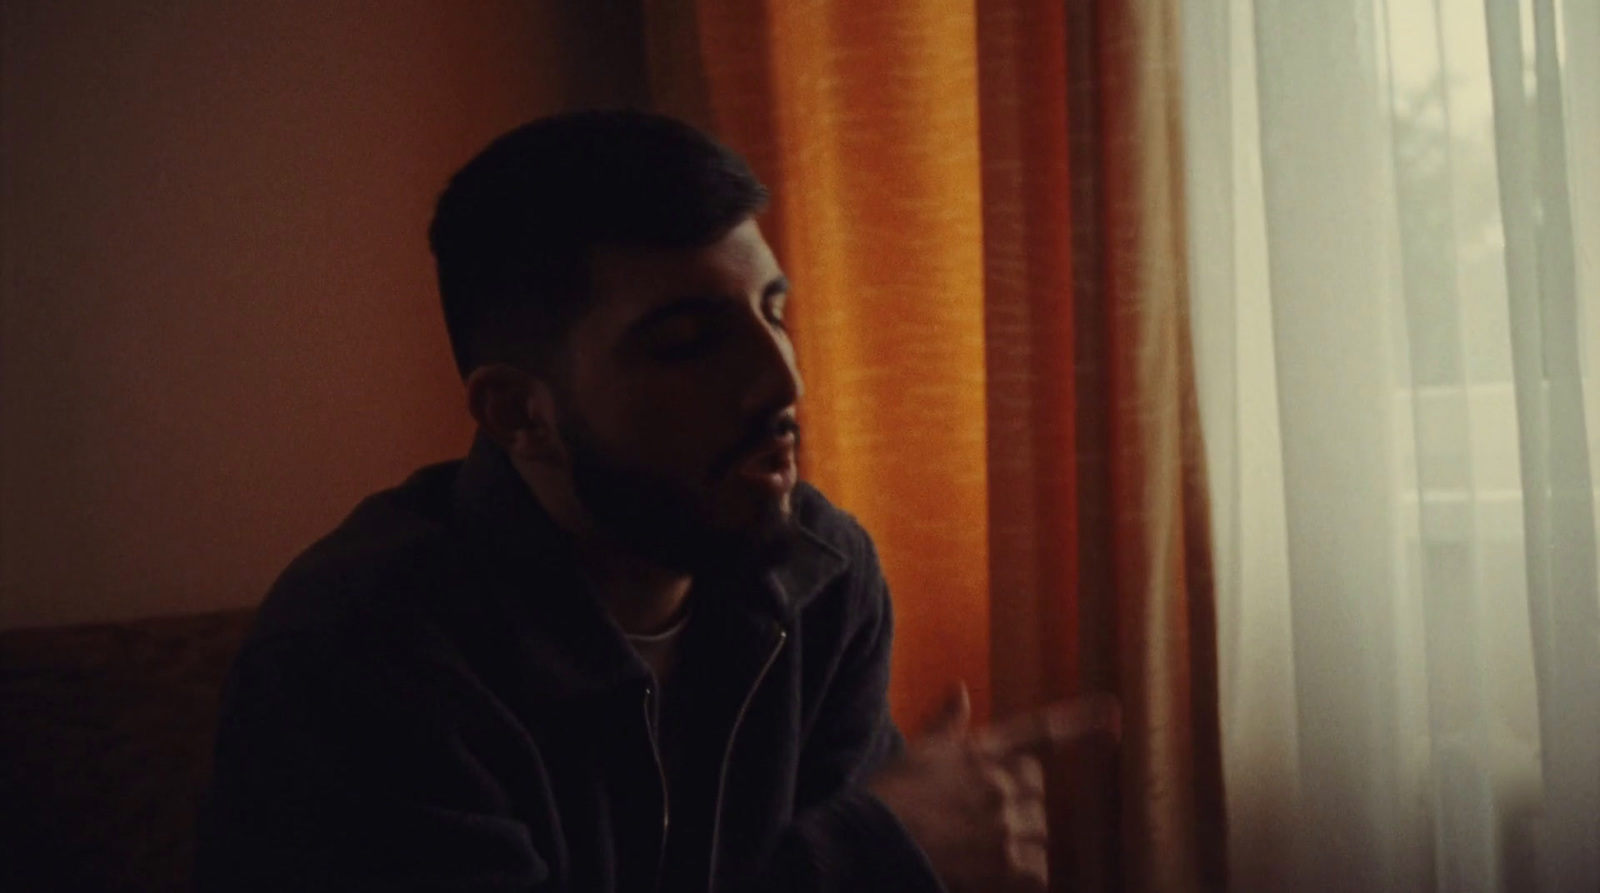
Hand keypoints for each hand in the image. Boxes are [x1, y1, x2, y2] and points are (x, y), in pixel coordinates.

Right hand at [867, 683, 1120, 892]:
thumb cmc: (888, 798)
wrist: (868, 842)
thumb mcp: (916, 752)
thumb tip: (961, 688)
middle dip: (1021, 803)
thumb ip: (945, 723)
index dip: (1080, 723)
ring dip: (1020, 841)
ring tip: (980, 850)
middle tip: (984, 819)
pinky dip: (1022, 877)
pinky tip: (993, 876)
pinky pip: (1038, 870)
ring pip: (1040, 831)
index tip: (1114, 716)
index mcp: (978, 750)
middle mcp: (998, 781)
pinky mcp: (1004, 862)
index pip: (1038, 732)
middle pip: (1037, 790)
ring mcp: (1004, 821)